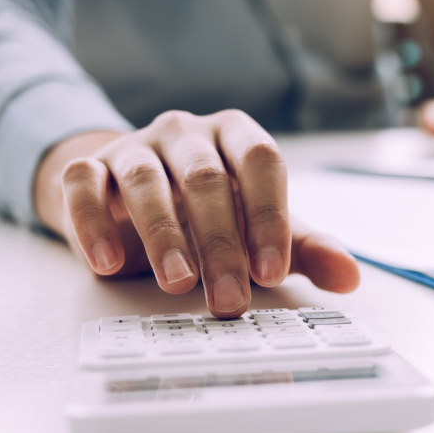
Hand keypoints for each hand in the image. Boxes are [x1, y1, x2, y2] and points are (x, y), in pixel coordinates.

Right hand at [35, 109, 359, 317]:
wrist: (133, 196)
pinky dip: (92, 222)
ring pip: (146, 180)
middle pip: (206, 178)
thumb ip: (303, 248)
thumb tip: (350, 277)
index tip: (273, 272)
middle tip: (231, 299)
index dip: (269, 215)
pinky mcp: (89, 167)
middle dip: (222, 244)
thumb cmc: (210, 212)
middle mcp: (187, 133)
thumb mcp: (260, 228)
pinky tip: (108, 264)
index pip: (261, 160)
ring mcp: (135, 146)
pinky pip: (83, 184)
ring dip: (163, 235)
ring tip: (179, 285)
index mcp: (236, 136)